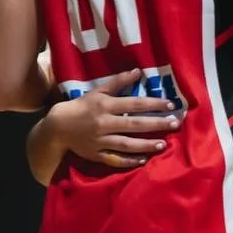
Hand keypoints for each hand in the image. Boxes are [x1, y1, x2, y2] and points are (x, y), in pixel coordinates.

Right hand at [52, 72, 177, 170]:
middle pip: (134, 124)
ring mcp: (100, 141)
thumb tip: (138, 71)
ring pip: (127, 144)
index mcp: (105, 106)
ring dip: (146, 145)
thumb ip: (118, 82)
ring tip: (163, 144)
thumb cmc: (81, 107)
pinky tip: (144, 160)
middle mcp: (104, 123)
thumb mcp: (97, 91)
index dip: (153, 104)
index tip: (170, 105)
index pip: (133, 104)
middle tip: (175, 124)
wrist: (58, 127)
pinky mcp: (97, 155)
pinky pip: (115, 160)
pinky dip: (129, 161)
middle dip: (156, 124)